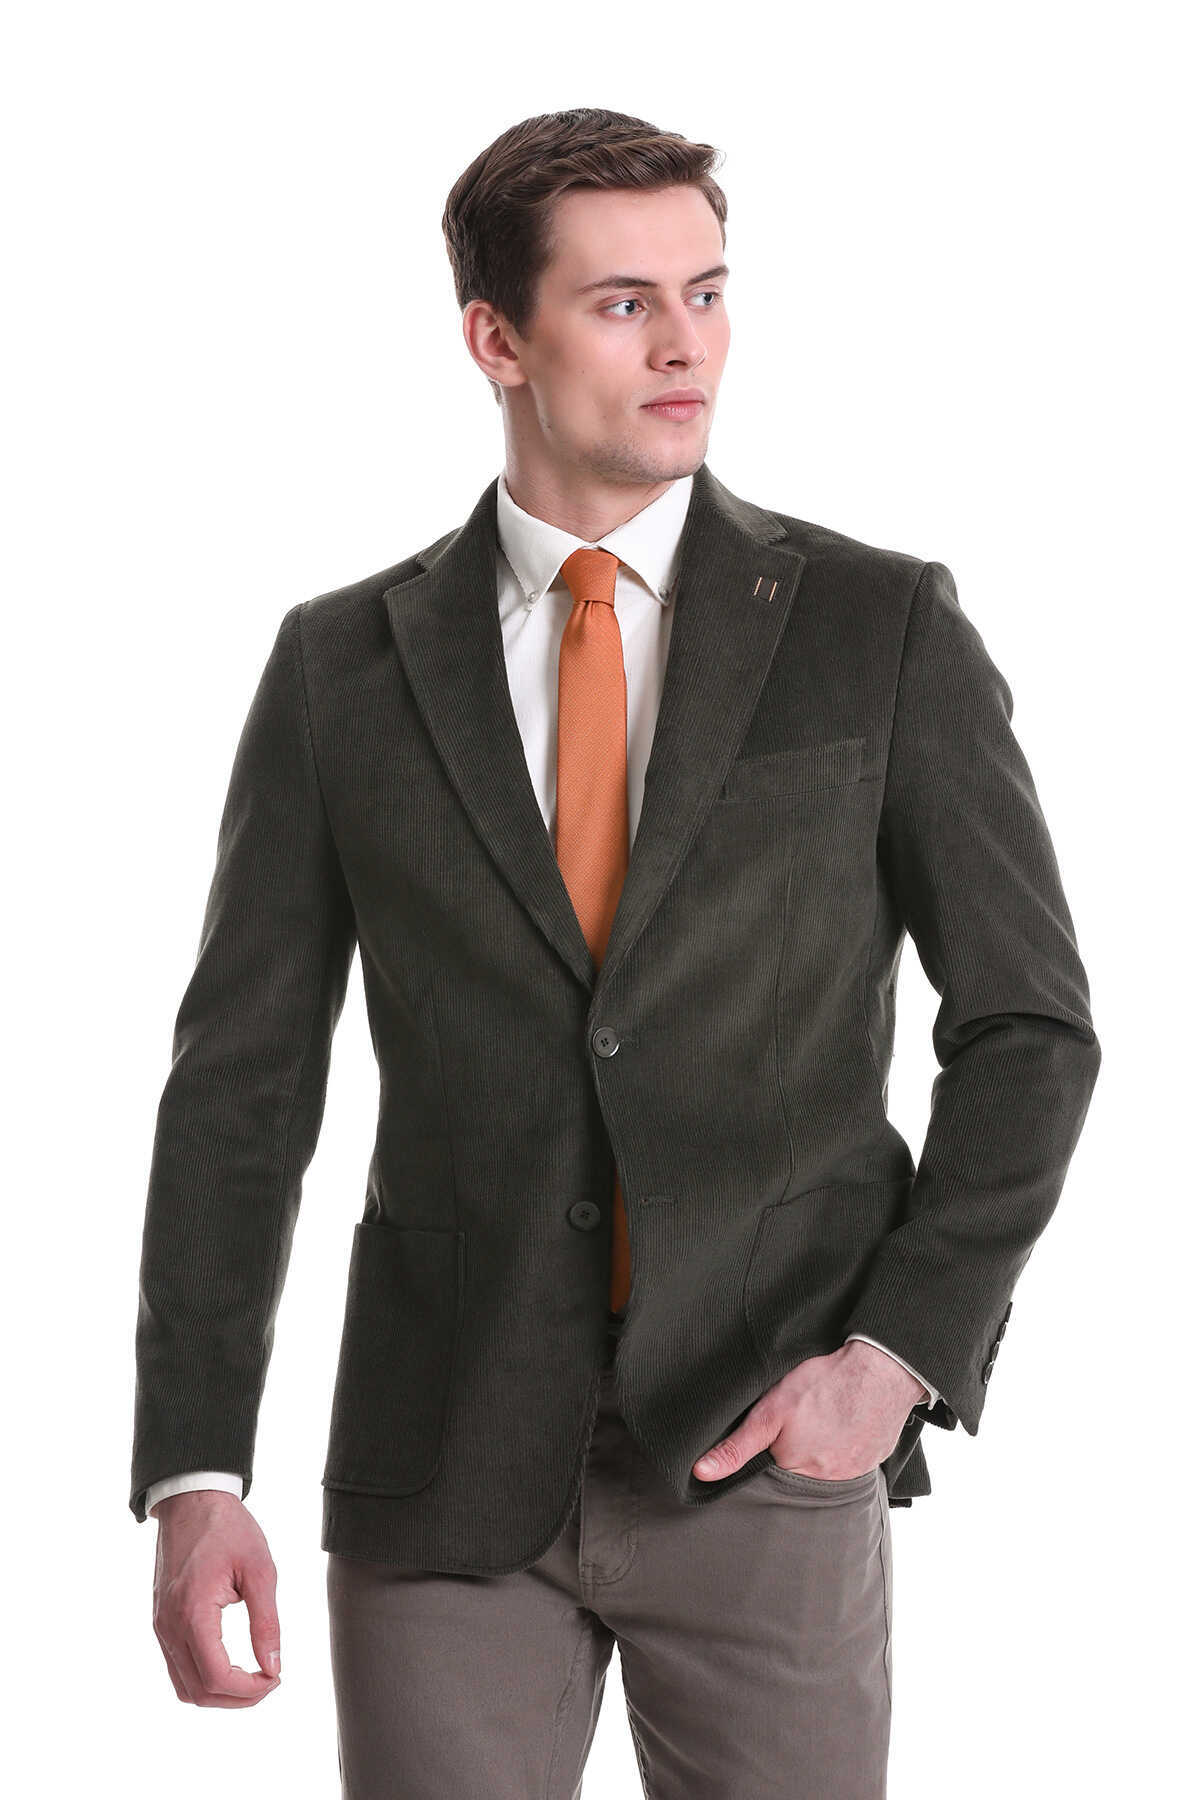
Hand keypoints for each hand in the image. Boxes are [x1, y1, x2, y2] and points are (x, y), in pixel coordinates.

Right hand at [150, 1490, 281, 1705]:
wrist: (192, 1501)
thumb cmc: (228, 1528)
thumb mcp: (260, 1569)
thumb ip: (266, 1621)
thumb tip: (273, 1666)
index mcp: (193, 1612)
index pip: (216, 1676)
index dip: (249, 1690)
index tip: (276, 1677)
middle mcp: (169, 1626)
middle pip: (199, 1691)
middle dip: (238, 1698)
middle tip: (270, 1680)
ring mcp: (161, 1626)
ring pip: (184, 1687)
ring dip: (219, 1693)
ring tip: (252, 1679)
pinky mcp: (161, 1622)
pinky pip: (177, 1668)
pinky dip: (203, 1679)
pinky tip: (230, 1665)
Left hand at [693, 1339, 925, 1481]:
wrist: (881, 1368)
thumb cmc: (824, 1383)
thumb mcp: (771, 1409)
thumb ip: (738, 1445)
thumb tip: (702, 1473)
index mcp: (797, 1471)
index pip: (771, 1477)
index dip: (767, 1457)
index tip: (772, 1436)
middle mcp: (828, 1482)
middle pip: (798, 1477)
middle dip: (793, 1456)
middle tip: (800, 1424)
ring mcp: (855, 1474)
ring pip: (825, 1471)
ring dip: (820, 1453)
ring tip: (820, 1423)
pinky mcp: (874, 1461)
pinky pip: (851, 1464)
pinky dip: (844, 1448)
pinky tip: (842, 1426)